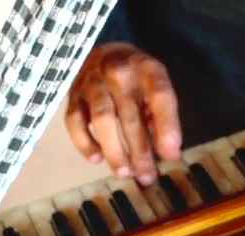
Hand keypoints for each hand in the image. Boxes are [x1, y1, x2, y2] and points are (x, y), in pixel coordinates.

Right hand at [66, 42, 181, 185]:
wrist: (102, 50)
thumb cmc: (137, 75)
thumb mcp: (156, 84)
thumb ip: (163, 113)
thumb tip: (168, 152)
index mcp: (147, 68)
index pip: (160, 97)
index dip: (167, 127)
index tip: (171, 155)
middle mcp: (119, 72)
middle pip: (130, 115)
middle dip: (140, 151)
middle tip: (147, 176)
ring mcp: (93, 82)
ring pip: (103, 120)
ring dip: (114, 150)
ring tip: (124, 172)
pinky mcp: (73, 94)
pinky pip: (75, 120)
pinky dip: (84, 142)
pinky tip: (96, 159)